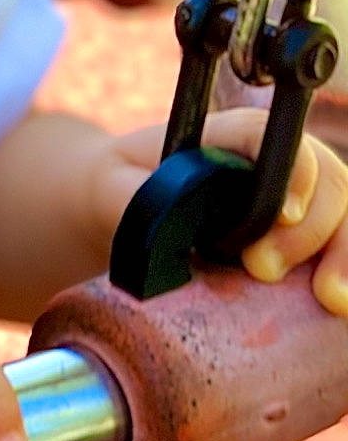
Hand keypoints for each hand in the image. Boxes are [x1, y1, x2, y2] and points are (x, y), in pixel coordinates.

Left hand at [87, 111, 347, 315]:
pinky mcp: (309, 235)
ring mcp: (302, 197)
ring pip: (344, 214)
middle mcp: (278, 160)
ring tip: (331, 300)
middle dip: (310, 229)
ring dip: (344, 255)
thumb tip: (172, 224)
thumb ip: (138, 199)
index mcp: (230, 136)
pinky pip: (341, 246)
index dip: (292, 172)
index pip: (273, 138)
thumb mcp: (115, 187)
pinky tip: (342, 305)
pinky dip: (346, 271)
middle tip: (265, 270)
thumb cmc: (125, 191)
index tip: (282, 215)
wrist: (128, 208)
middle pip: (325, 178)